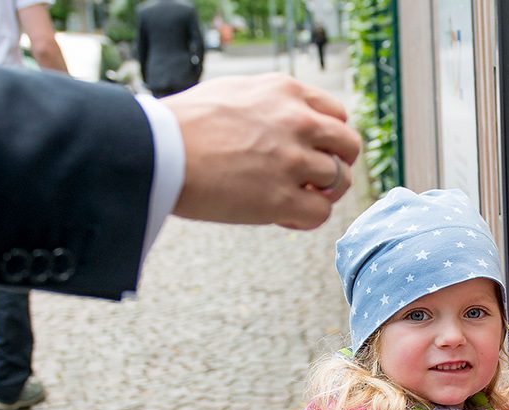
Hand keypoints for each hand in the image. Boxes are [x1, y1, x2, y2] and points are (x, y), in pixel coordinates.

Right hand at [164, 74, 362, 228]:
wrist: (159, 150)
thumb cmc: (184, 123)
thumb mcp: (235, 91)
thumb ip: (270, 104)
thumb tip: (284, 120)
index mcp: (287, 92)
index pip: (337, 114)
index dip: (329, 137)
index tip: (312, 151)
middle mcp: (298, 122)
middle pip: (349, 145)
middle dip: (337, 163)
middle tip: (313, 179)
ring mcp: (293, 161)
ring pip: (339, 181)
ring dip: (321, 193)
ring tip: (293, 198)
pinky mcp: (282, 199)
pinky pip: (320, 214)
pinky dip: (306, 219)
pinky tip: (283, 217)